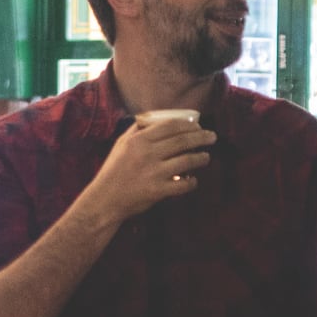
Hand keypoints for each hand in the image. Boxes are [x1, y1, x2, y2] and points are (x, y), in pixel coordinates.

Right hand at [83, 119, 215, 223]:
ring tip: (206, 157)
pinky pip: (182, 185)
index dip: (189, 124)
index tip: (199, 125)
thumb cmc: (113, 170)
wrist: (104, 199)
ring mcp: (154, 173)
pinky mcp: (158, 191)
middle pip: (182, 141)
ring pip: (186, 161)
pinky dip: (191, 182)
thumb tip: (152, 117)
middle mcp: (148, 154)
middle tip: (212, 137)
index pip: (170, 126)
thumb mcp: (120, 144)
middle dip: (201, 137)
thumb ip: (136, 130)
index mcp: (139, 140)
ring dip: (201, 158)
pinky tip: (194, 180)